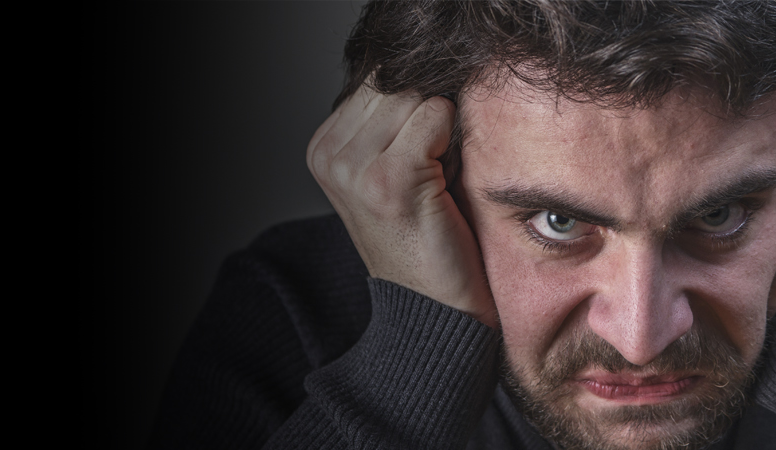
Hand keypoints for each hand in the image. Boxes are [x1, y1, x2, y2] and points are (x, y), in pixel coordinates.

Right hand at [307, 86, 495, 327]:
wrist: (433, 311)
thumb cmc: (425, 240)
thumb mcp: (391, 173)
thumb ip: (391, 121)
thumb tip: (423, 69)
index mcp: (322, 149)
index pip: (377, 81)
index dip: (412, 112)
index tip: (413, 164)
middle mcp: (328, 155)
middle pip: (395, 83)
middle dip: (427, 118)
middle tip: (428, 175)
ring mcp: (353, 166)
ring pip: (417, 96)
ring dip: (442, 133)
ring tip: (434, 181)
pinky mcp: (389, 176)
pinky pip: (437, 115)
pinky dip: (453, 144)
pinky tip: (441, 186)